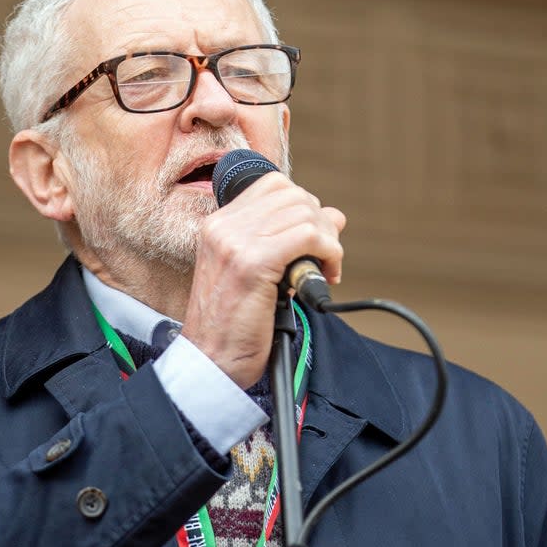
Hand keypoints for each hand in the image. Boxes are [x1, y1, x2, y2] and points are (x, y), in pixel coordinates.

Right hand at [182, 173, 344, 388]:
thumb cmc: (233, 325)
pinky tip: (326, 276)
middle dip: (321, 224)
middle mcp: (224, 227)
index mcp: (219, 225)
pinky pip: (308, 236)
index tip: (312, 240)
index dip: (303, 207)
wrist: (211, 361)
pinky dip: (328, 253)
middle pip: (294, 195)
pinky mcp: (254, 263)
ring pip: (305, 213)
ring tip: (324, 271)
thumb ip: (288, 239)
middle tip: (324, 259)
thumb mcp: (258, 273)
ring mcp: (236, 243)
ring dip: (328, 242)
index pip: (273, 185)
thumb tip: (334, 215)